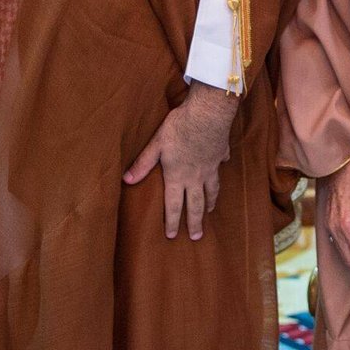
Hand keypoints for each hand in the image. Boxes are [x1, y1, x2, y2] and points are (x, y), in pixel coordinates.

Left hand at [123, 82, 238, 239]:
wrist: (208, 113)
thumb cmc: (179, 127)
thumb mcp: (156, 144)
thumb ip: (143, 163)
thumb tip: (127, 180)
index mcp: (178, 176)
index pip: (173, 205)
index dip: (171, 221)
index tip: (171, 235)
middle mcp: (195, 176)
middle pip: (196, 204)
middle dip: (195, 222)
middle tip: (196, 237)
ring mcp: (210, 167)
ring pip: (212, 190)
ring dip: (210, 202)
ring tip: (210, 211)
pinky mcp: (220, 154)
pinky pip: (221, 165)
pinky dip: (220, 169)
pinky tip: (222, 166)